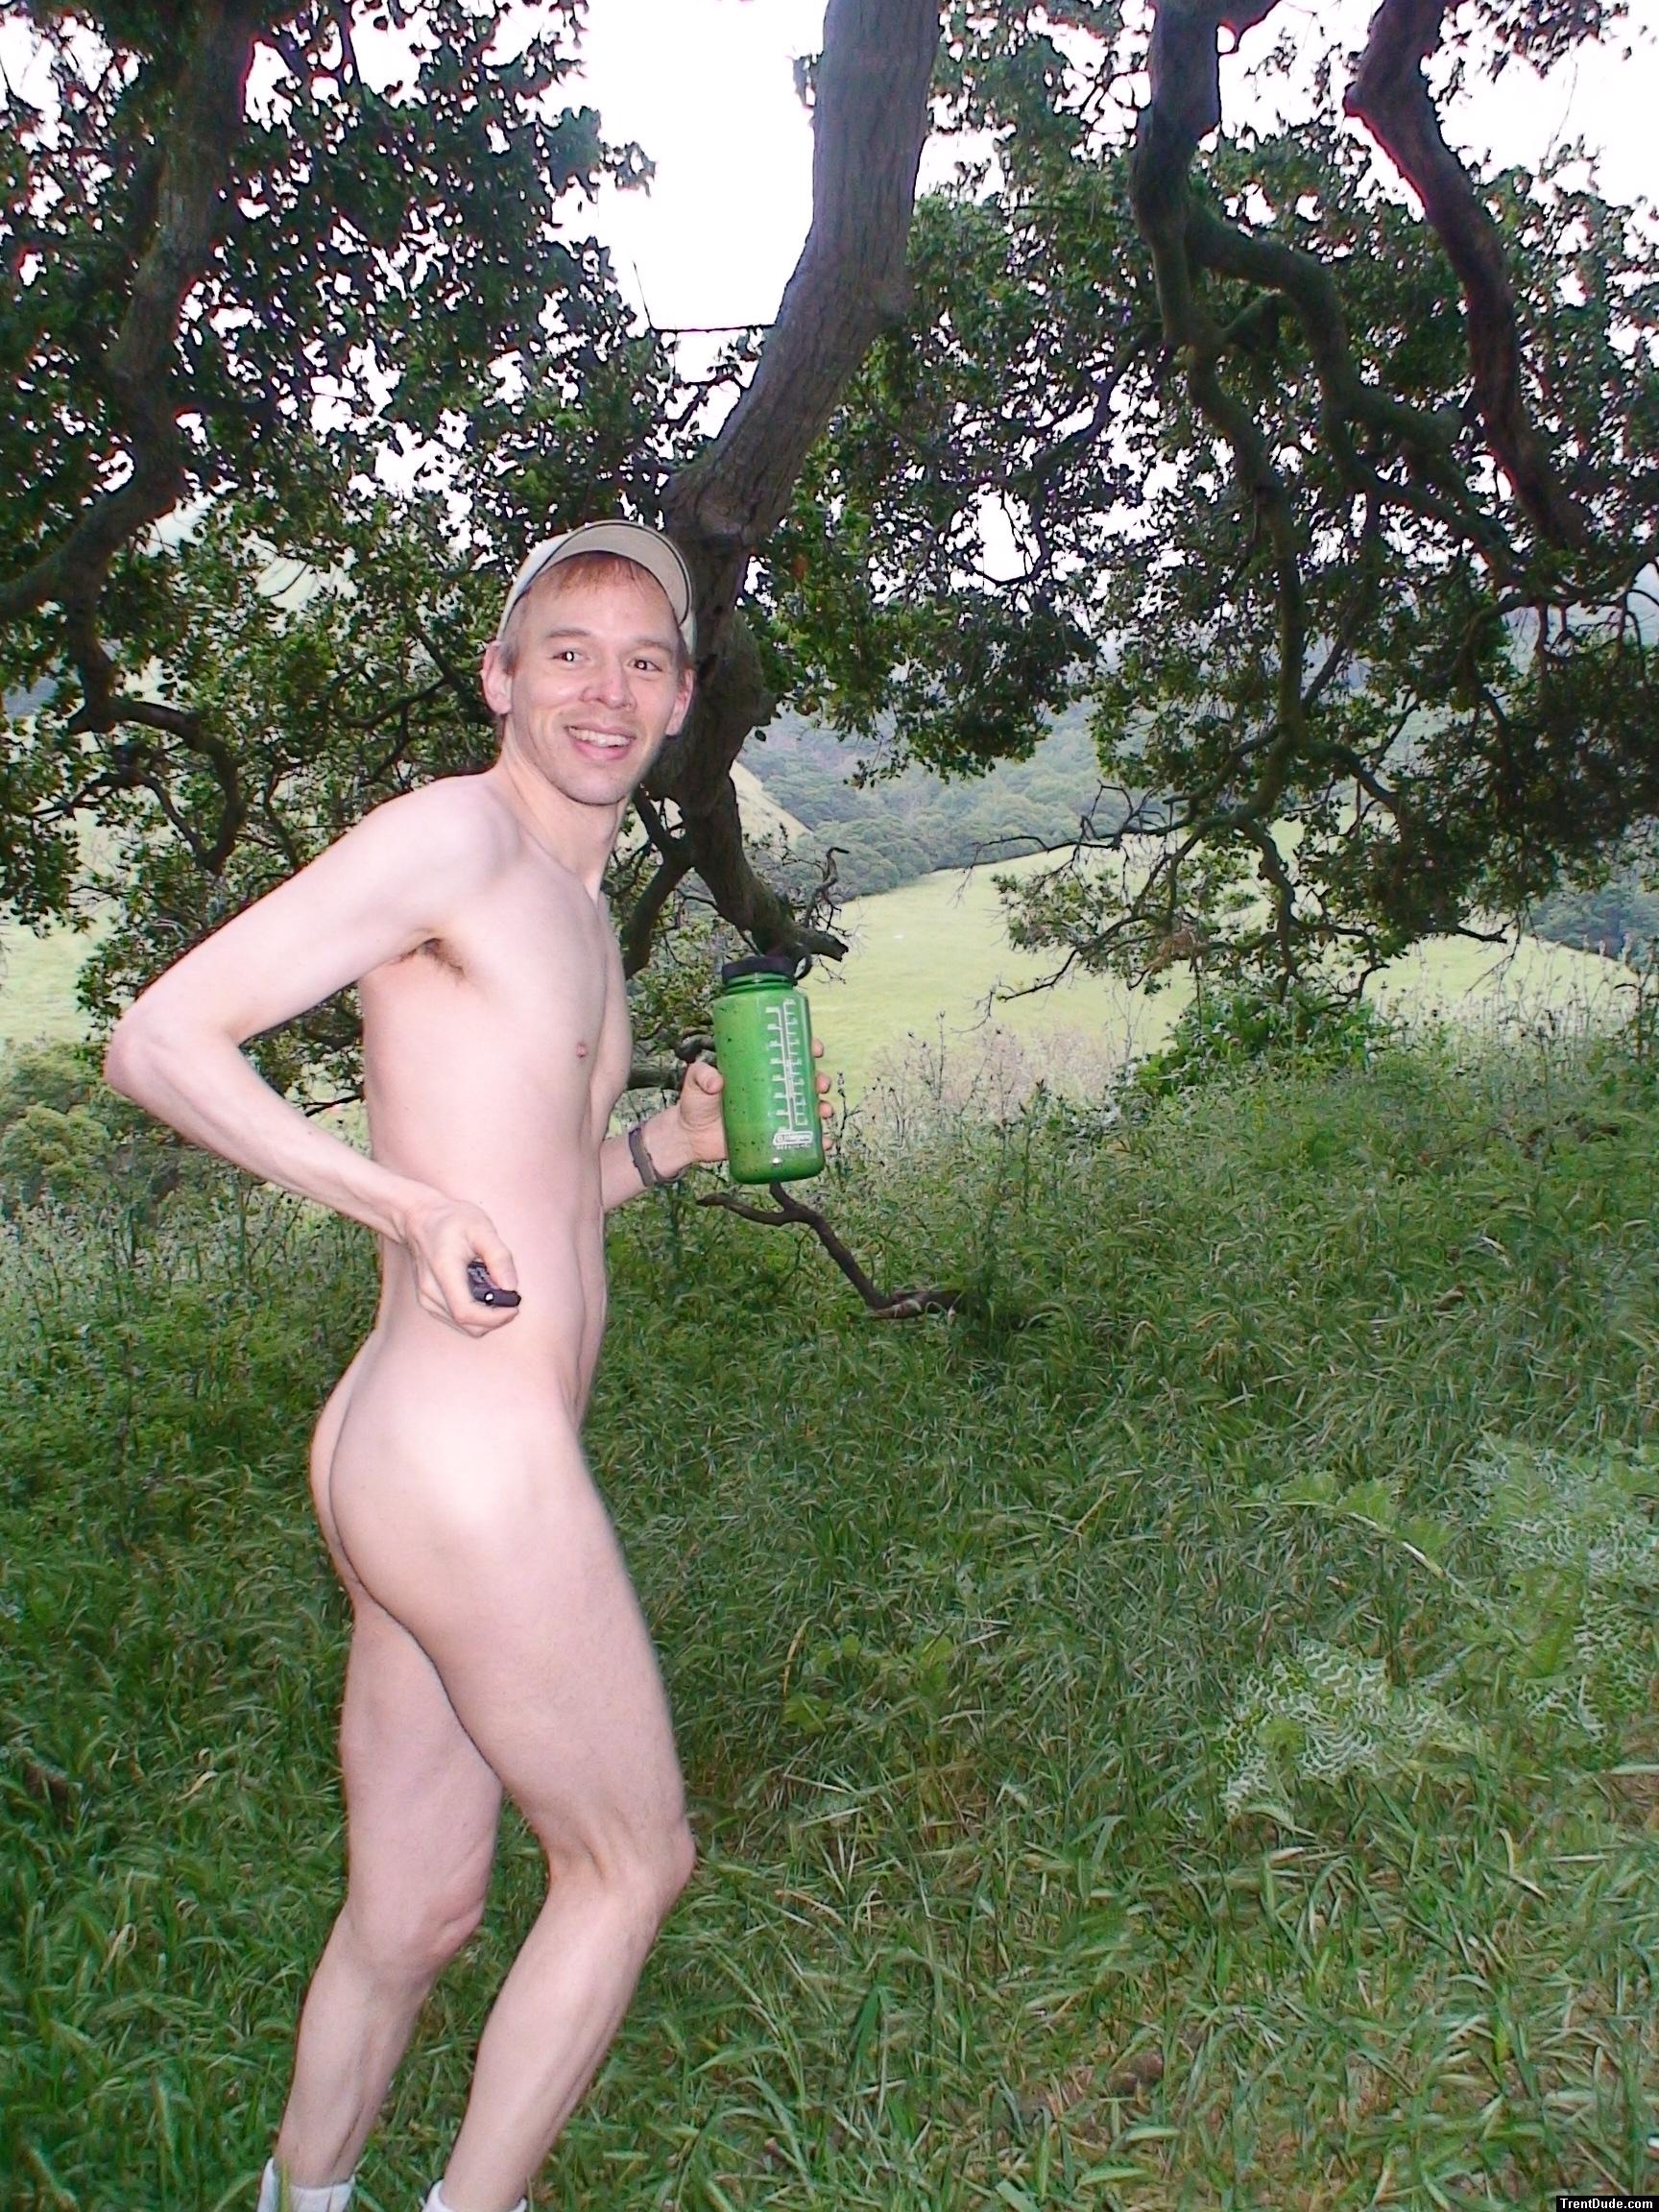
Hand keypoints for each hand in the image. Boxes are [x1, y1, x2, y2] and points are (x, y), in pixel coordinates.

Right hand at [397, 1191, 519, 1335]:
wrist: (419, 1219)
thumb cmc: (449, 1220)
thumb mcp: (481, 1228)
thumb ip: (498, 1257)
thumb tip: (511, 1287)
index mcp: (443, 1272)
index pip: (466, 1312)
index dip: (494, 1318)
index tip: (514, 1307)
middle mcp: (430, 1292)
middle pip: (467, 1325)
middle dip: (495, 1319)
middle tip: (510, 1297)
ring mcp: (427, 1299)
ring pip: (463, 1325)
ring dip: (486, 1317)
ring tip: (495, 1289)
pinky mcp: (429, 1302)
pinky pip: (456, 1319)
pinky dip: (475, 1313)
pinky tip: (481, 1292)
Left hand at [669, 1041, 835, 1168]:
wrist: (690, 1138)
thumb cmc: (695, 1102)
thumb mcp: (696, 1081)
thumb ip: (703, 1076)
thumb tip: (718, 1082)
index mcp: (759, 1072)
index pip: (788, 1056)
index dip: (807, 1050)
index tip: (816, 1049)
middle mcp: (772, 1092)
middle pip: (805, 1082)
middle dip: (819, 1081)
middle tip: (820, 1084)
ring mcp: (774, 1116)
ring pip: (808, 1109)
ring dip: (822, 1108)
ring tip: (824, 1112)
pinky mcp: (773, 1139)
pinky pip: (800, 1139)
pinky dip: (816, 1140)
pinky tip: (824, 1143)